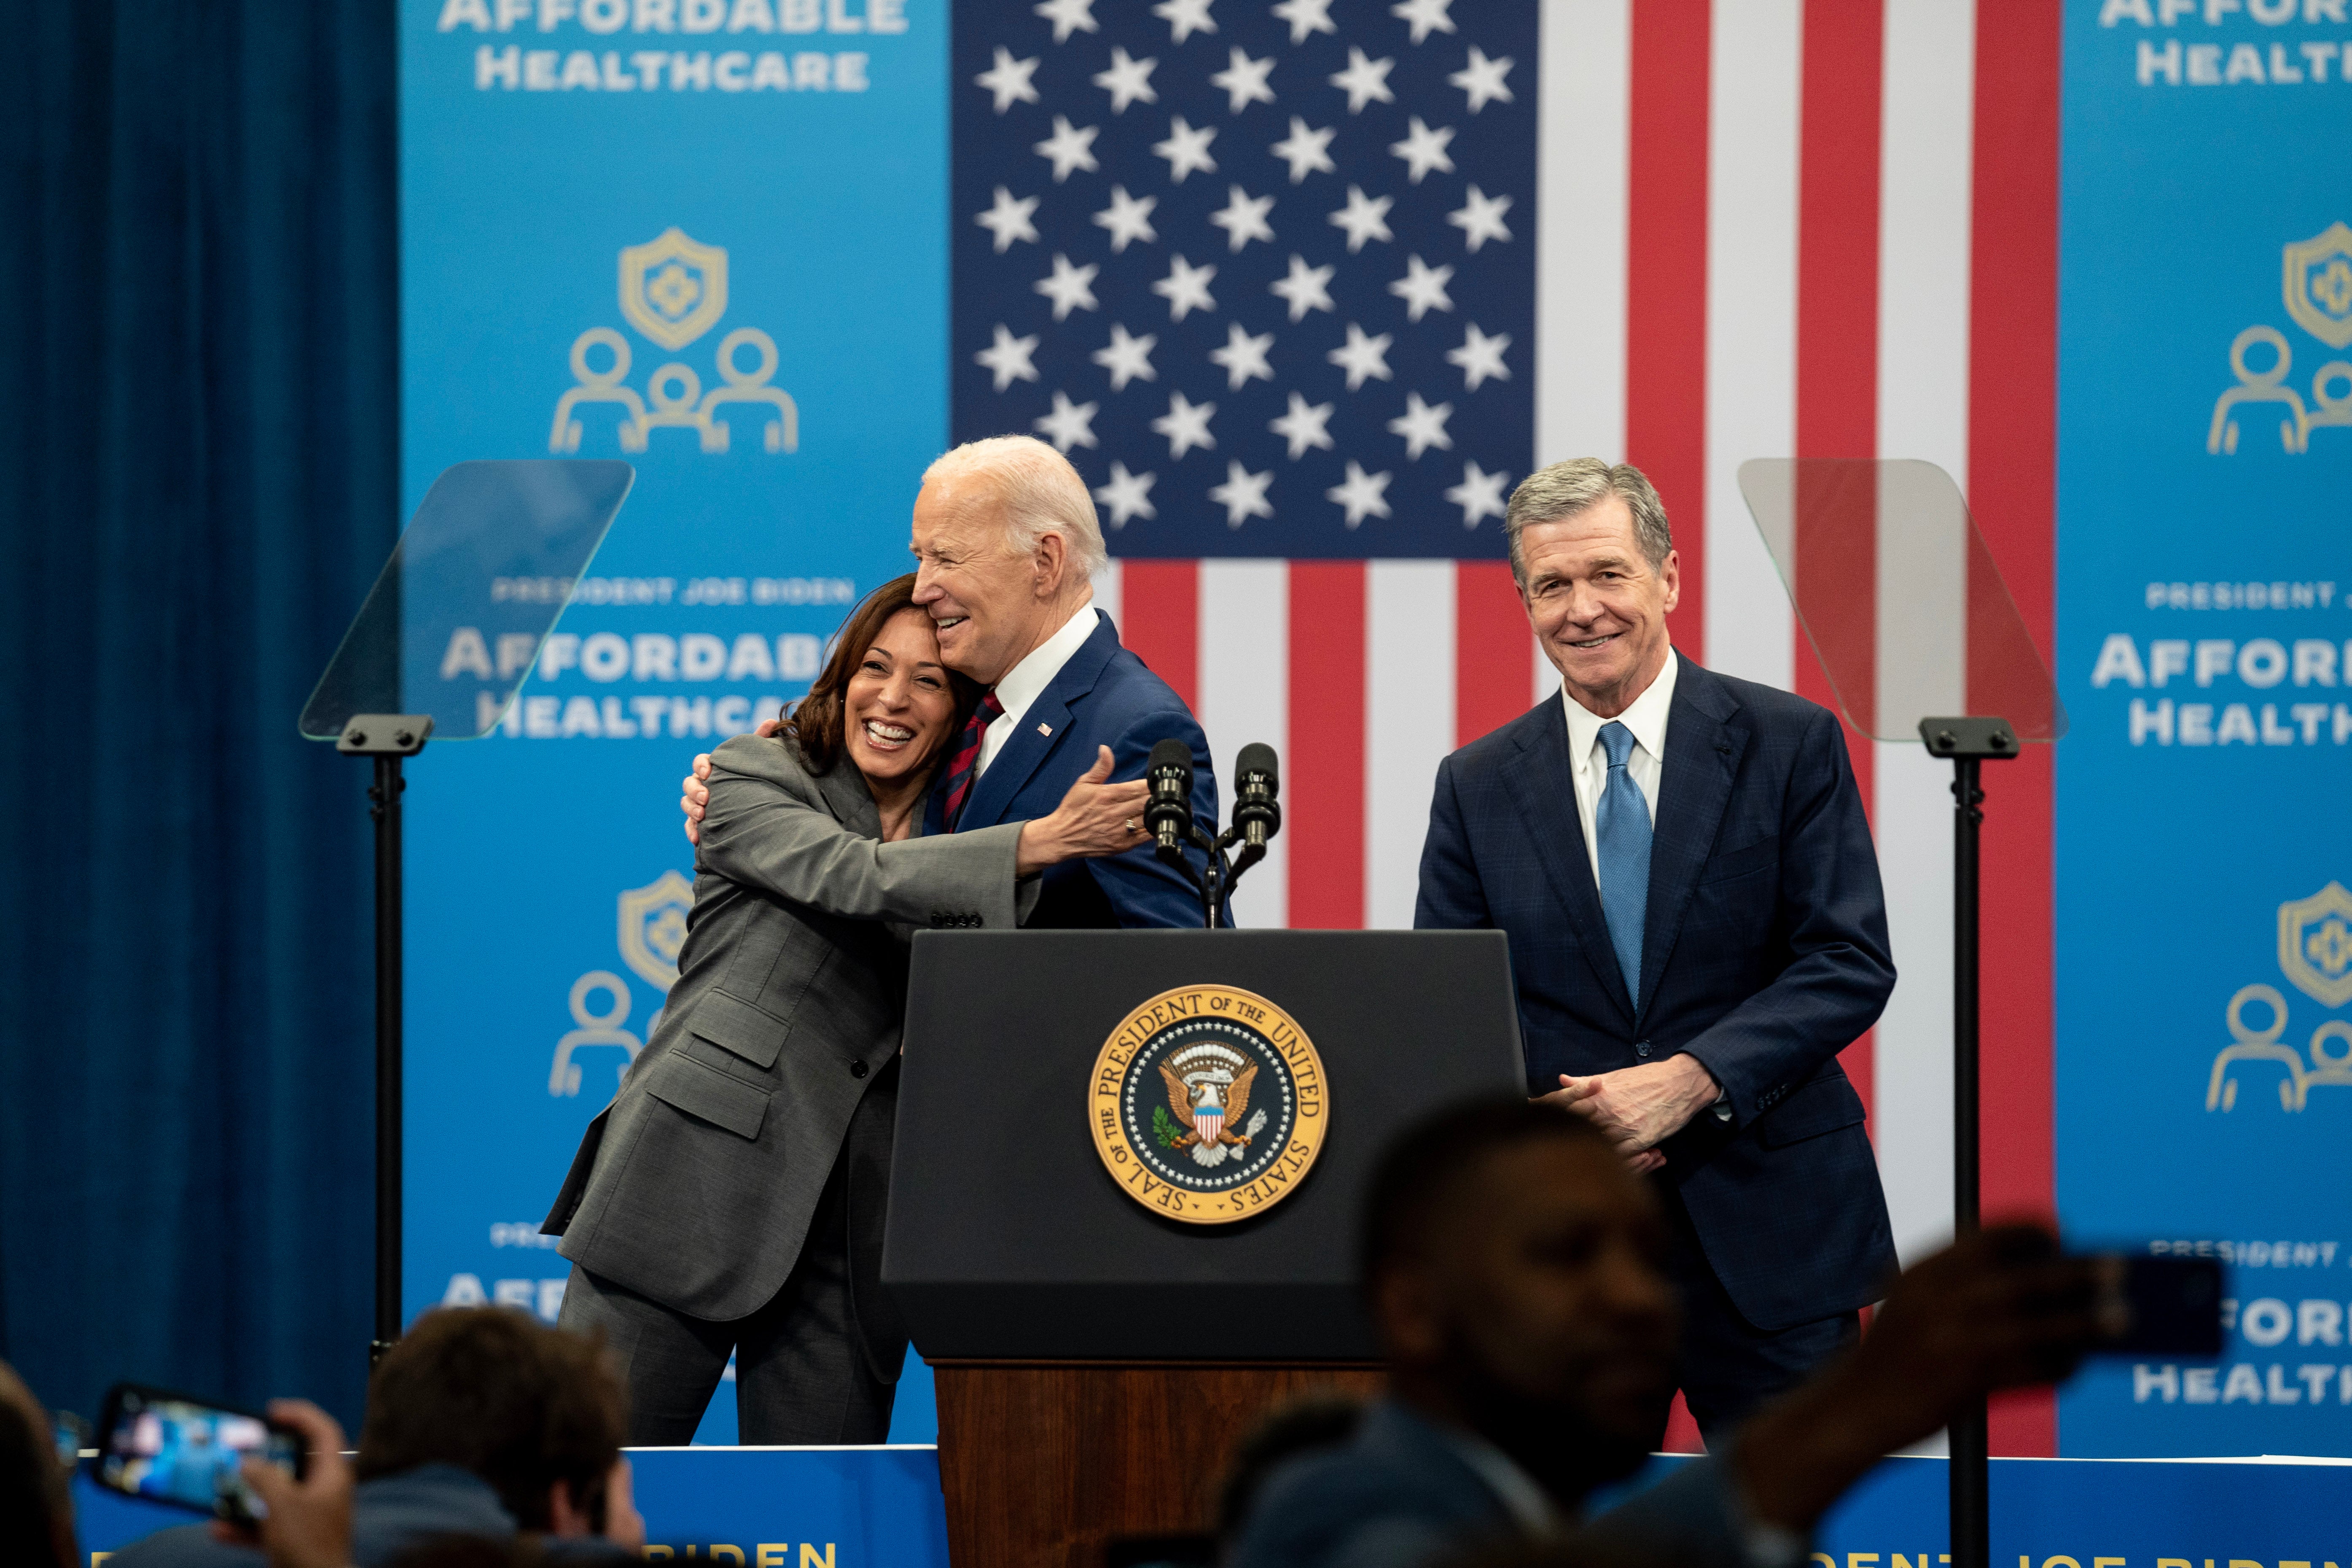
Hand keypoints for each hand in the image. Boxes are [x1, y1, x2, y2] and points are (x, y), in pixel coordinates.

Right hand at [208, 1400, 352, 1567]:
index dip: (300, 1415)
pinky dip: (245, 1527)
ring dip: (247, 1496)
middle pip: (295, 1462)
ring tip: (221, 1492)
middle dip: (265, 1458)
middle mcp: (324, 1492)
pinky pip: (267, 1526)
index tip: (272, 1411)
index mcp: (333, 1475)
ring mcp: (310, 1516)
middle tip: (242, 1450)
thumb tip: (249, 1462)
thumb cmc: (308, 1544)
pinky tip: (219, 1530)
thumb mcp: (283, 1505)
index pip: (323, 1431)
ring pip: (276, 1496)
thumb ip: (265, 1478)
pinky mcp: (296, 1539)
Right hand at [681, 720, 781, 844]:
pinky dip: (691, 831)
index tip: (709, 771)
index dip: (701, 765)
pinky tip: (697, 838)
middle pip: (689, 783)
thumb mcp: (758, 760)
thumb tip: (772, 720)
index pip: (701, 761)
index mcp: (714, 768)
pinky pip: (690, 826)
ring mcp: (700, 803)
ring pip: (686, 803)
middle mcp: (704, 784)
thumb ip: (761, 740)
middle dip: (695, 789)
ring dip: (691, 809)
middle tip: (707, 798)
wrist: (758, 810)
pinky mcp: (700, 822)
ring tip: (703, 816)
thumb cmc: (754, 779)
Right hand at [1016, 746, 1151, 874]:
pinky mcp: (1122, 845)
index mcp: (1108, 795)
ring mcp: (1120, 831)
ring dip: (1157, 812)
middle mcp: (1115, 813)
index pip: (1139, 788)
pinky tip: (1156, 823)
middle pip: (1147, 803)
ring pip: (1148, 819)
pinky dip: (1153, 829)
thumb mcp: (1083, 783)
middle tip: (1164, 794)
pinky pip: (1145, 837)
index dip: (1152, 785)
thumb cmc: (1072, 809)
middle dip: (1157, 797)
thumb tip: (1106, 749)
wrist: (1061, 837)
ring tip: (1162, 807)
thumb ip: (1100, 767)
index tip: (1158, 782)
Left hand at [1537, 1058, 1718, 1158]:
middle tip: (1546, 1152)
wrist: (1680, 1084)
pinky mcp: (1640, 1141)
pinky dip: (1614, 1164)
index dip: (1548, 1116)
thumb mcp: (1614, 1077)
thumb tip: (1562, 1079)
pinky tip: (1606, 1168)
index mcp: (1597, 1097)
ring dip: (1588, 1156)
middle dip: (1563, 1141)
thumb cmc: (1647, 1078)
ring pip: (1598, 1149)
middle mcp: (1607, 1114)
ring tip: (1573, 1165)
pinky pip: (1622, 1158)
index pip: (1565, 1109)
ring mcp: (1624, 1129)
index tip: (1534, 1121)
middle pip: (1577, 1132)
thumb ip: (1584, 1082)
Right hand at [1733, 1225, 2118, 1531]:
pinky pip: (2031, 1370)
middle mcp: (1939, 1301)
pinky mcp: (1968, 1384)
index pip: (1986, 1238)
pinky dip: (2060, 1365)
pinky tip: (2077, 1363)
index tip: (2062, 1231)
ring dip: (2085, 1322)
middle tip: (2119, 1268)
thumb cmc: (1894, 1353)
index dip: (2030, 1231)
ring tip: (2124, 1319)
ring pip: (2037, 1327)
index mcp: (1924, 1272)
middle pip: (2023, 1280)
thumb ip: (1958, 1281)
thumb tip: (2034, 1268)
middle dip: (2077, 1273)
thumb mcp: (1912, 1300)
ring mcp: (1954, 1342)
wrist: (1854, 1407)